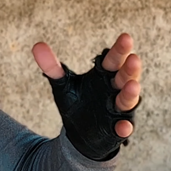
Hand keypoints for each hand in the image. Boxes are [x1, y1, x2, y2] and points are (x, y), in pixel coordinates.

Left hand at [32, 33, 141, 158]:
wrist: (78, 133)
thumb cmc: (76, 102)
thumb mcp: (62, 84)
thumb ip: (52, 66)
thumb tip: (37, 45)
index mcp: (104, 75)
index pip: (113, 59)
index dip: (119, 50)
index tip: (125, 37)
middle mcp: (115, 90)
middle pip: (124, 77)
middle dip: (129, 69)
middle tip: (133, 58)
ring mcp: (118, 110)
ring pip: (127, 100)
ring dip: (130, 94)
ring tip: (132, 85)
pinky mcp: (116, 129)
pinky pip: (122, 128)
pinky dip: (124, 127)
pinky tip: (123, 126)